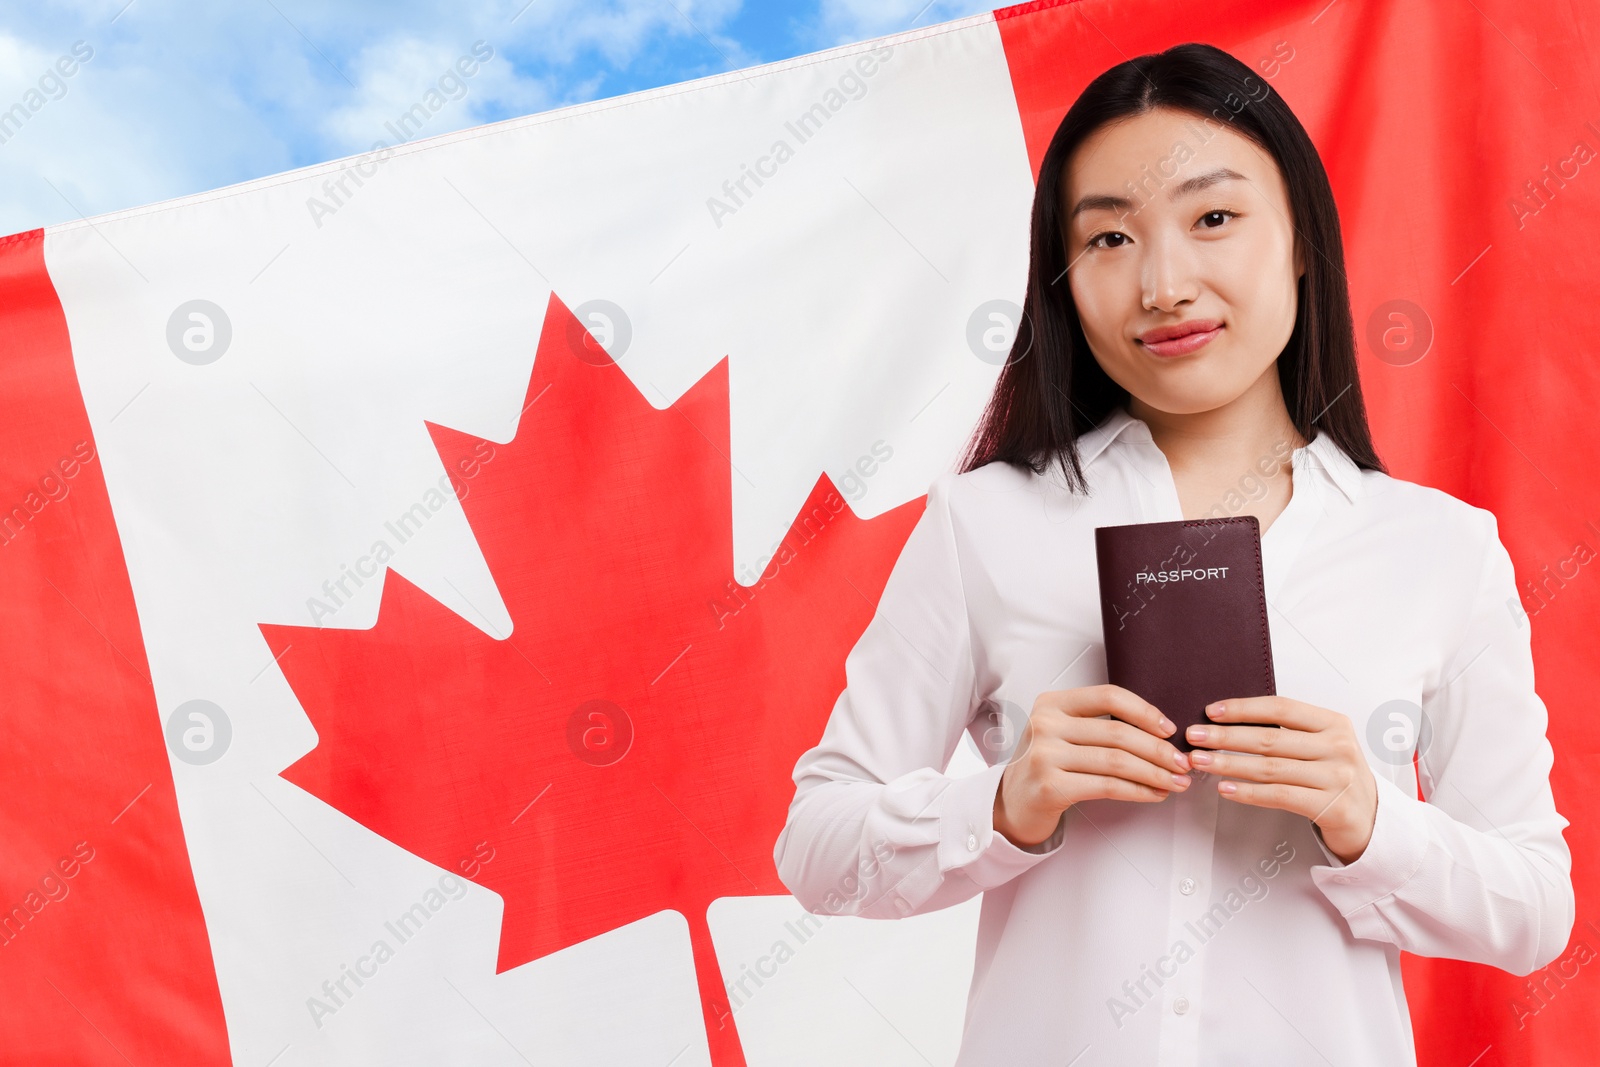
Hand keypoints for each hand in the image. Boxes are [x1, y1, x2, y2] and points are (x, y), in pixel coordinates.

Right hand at [993, 684, 1193, 847]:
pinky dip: (1138, 791)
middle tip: (1183, 763)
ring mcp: (1045, 755)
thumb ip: (1098, 724)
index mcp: (1052, 703)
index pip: (1108, 697)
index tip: (1169, 729)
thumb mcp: (1062, 732)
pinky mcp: (1050, 786)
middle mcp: (1045, 724)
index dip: (1144, 711)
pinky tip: (1155, 794)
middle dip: (1158, 749)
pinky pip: (1107, 786)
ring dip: (1155, 773)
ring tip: (1177, 781)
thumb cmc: (1046, 766)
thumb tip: (1159, 732)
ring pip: (1116, 761)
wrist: (1012, 803)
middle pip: (1117, 732)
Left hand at [1185, 696, 1376, 862]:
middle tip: (1194, 737)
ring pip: (1271, 768)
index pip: (1281, 708)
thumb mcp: (1322, 745)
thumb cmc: (1335, 776)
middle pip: (1270, 738)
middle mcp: (1338, 747)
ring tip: (1200, 762)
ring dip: (1229, 764)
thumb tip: (1231, 721)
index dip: (1244, 708)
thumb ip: (1289, 732)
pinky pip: (1280, 796)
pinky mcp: (1332, 807)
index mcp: (1333, 723)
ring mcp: (1337, 777)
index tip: (1211, 712)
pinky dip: (1248, 792)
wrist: (1371, 818)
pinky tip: (1225, 788)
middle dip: (1226, 737)